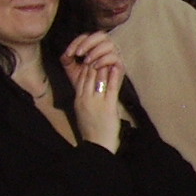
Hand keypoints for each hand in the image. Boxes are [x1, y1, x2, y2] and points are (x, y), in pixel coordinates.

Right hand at [64, 32, 125, 151]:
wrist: (96, 146)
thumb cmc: (92, 130)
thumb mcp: (83, 112)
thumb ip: (85, 99)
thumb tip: (90, 89)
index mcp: (78, 99)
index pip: (80, 78)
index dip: (86, 65)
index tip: (92, 56)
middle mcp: (85, 98)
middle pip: (88, 75)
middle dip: (95, 61)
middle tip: (101, 49)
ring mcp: (96, 102)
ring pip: (98, 78)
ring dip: (104, 64)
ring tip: (109, 53)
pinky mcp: (108, 106)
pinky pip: (111, 87)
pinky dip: (114, 76)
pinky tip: (117, 66)